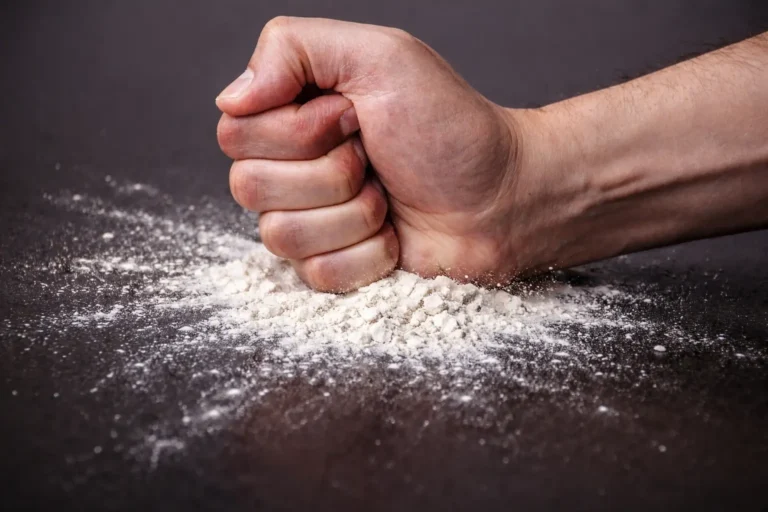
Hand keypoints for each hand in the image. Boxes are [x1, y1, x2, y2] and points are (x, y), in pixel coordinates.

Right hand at [216, 17, 525, 290]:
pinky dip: (368, 253)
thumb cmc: (450, 125)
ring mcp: (310, 223)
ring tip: (388, 197)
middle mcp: (290, 170)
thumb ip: (293, 48)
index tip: (355, 116)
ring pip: (280, 235)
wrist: (502, 197)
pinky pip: (316, 274)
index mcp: (292, 117)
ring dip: (353, 214)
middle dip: (330, 172)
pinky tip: (394, 235)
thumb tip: (229, 97)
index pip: (236, 132)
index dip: (297, 131)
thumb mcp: (380, 56)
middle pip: (249, 186)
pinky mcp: (332, 268)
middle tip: (375, 158)